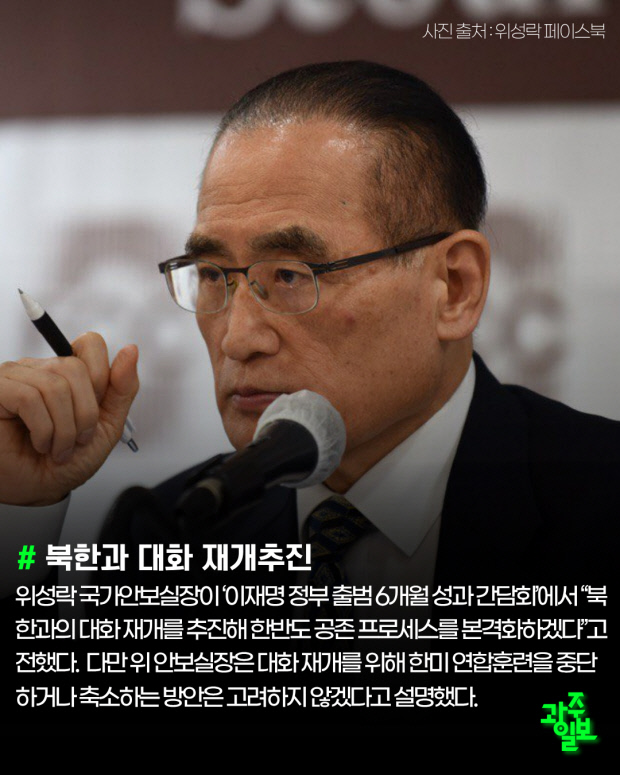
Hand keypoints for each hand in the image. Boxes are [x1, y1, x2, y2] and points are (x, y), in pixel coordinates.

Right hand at [0, 333, 138, 505]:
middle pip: (75, 368)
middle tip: (77, 440)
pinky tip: (39, 444)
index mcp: (67, 372)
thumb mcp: (107, 425)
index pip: (90, 344)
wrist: (38, 491)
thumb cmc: (67, 460)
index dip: (101, 380)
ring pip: (54, 386)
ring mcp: (14, 376)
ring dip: (64, 429)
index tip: (95, 415)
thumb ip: (122, 388)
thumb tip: (132, 349)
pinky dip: (43, 429)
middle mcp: (39, 368)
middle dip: (85, 413)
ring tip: (57, 449)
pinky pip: (28, 398)